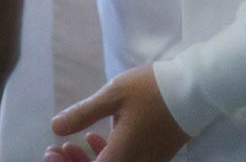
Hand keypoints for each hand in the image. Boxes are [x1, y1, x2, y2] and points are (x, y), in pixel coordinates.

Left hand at [42, 65, 189, 161]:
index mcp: (121, 157)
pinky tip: (96, 139)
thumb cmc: (152, 91)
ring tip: (71, 143)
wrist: (196, 91)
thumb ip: (83, 114)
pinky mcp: (155, 158)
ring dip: (87, 161)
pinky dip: (106, 156)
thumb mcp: (113, 95)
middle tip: (54, 150)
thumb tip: (54, 127)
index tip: (49, 152)